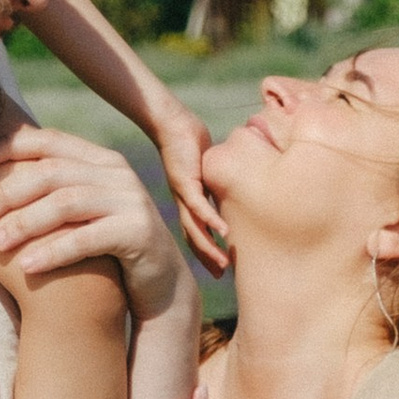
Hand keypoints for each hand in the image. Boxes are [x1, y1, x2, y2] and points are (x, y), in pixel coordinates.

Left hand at [0, 125, 182, 308]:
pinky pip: (87, 238)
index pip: (49, 142)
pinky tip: (28, 267)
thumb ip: (54, 191)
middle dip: (10, 192)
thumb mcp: (82, 212)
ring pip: (67, 203)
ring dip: (26, 222)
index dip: (9, 147)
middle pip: (53, 172)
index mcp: (100, 160)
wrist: (160, 283)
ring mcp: (131, 199)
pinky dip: (54, 251)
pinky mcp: (140, 231)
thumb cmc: (107, 247)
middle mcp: (118, 172)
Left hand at [151, 103, 227, 273]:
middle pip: (195, 236)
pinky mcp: (186, 180)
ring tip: (222, 264)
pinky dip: (211, 219)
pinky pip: (200, 204)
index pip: (197, 232)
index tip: (219, 268)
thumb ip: (214, 183)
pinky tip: (224, 232)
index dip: (207, 250)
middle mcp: (184, 202)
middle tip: (220, 276)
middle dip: (208, 257)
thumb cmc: (188, 140)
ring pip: (196, 227)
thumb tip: (227, 189)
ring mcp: (184, 193)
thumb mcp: (204, 169)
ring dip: (210, 247)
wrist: (171, 121)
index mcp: (188, 201)